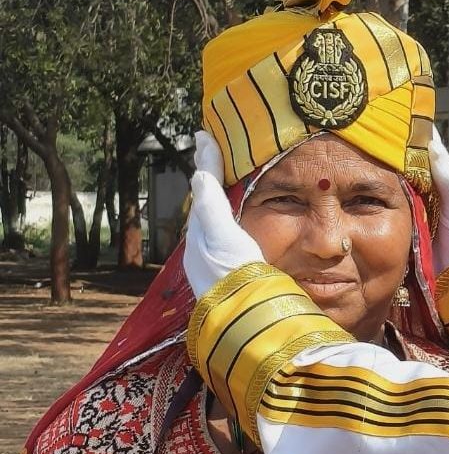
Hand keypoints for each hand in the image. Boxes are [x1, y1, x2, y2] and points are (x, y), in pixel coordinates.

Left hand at [183, 131, 264, 296]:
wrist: (246, 317)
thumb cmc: (234, 276)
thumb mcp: (222, 238)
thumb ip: (211, 207)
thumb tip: (197, 174)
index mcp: (202, 232)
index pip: (203, 188)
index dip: (206, 162)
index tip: (203, 135)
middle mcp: (205, 244)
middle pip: (205, 200)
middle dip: (207, 174)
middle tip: (209, 148)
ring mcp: (217, 259)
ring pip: (212, 216)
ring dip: (215, 193)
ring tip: (218, 174)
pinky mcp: (232, 271)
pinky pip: (224, 230)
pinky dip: (224, 214)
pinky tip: (230, 216)